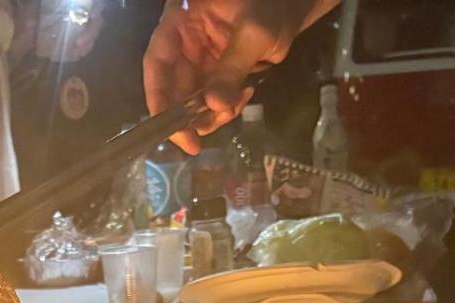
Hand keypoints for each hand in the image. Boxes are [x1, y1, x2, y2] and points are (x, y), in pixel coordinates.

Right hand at [143, 0, 337, 153]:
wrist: (296, 4)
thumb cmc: (273, 5)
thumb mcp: (254, 33)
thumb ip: (232, 69)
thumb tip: (214, 106)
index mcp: (181, 20)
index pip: (157, 64)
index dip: (159, 100)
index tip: (172, 130)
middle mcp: (184, 41)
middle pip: (172, 87)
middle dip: (188, 115)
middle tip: (202, 137)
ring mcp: (200, 57)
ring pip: (191, 98)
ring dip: (208, 115)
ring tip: (234, 108)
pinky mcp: (216, 70)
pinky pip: (211, 97)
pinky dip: (224, 107)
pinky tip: (243, 97)